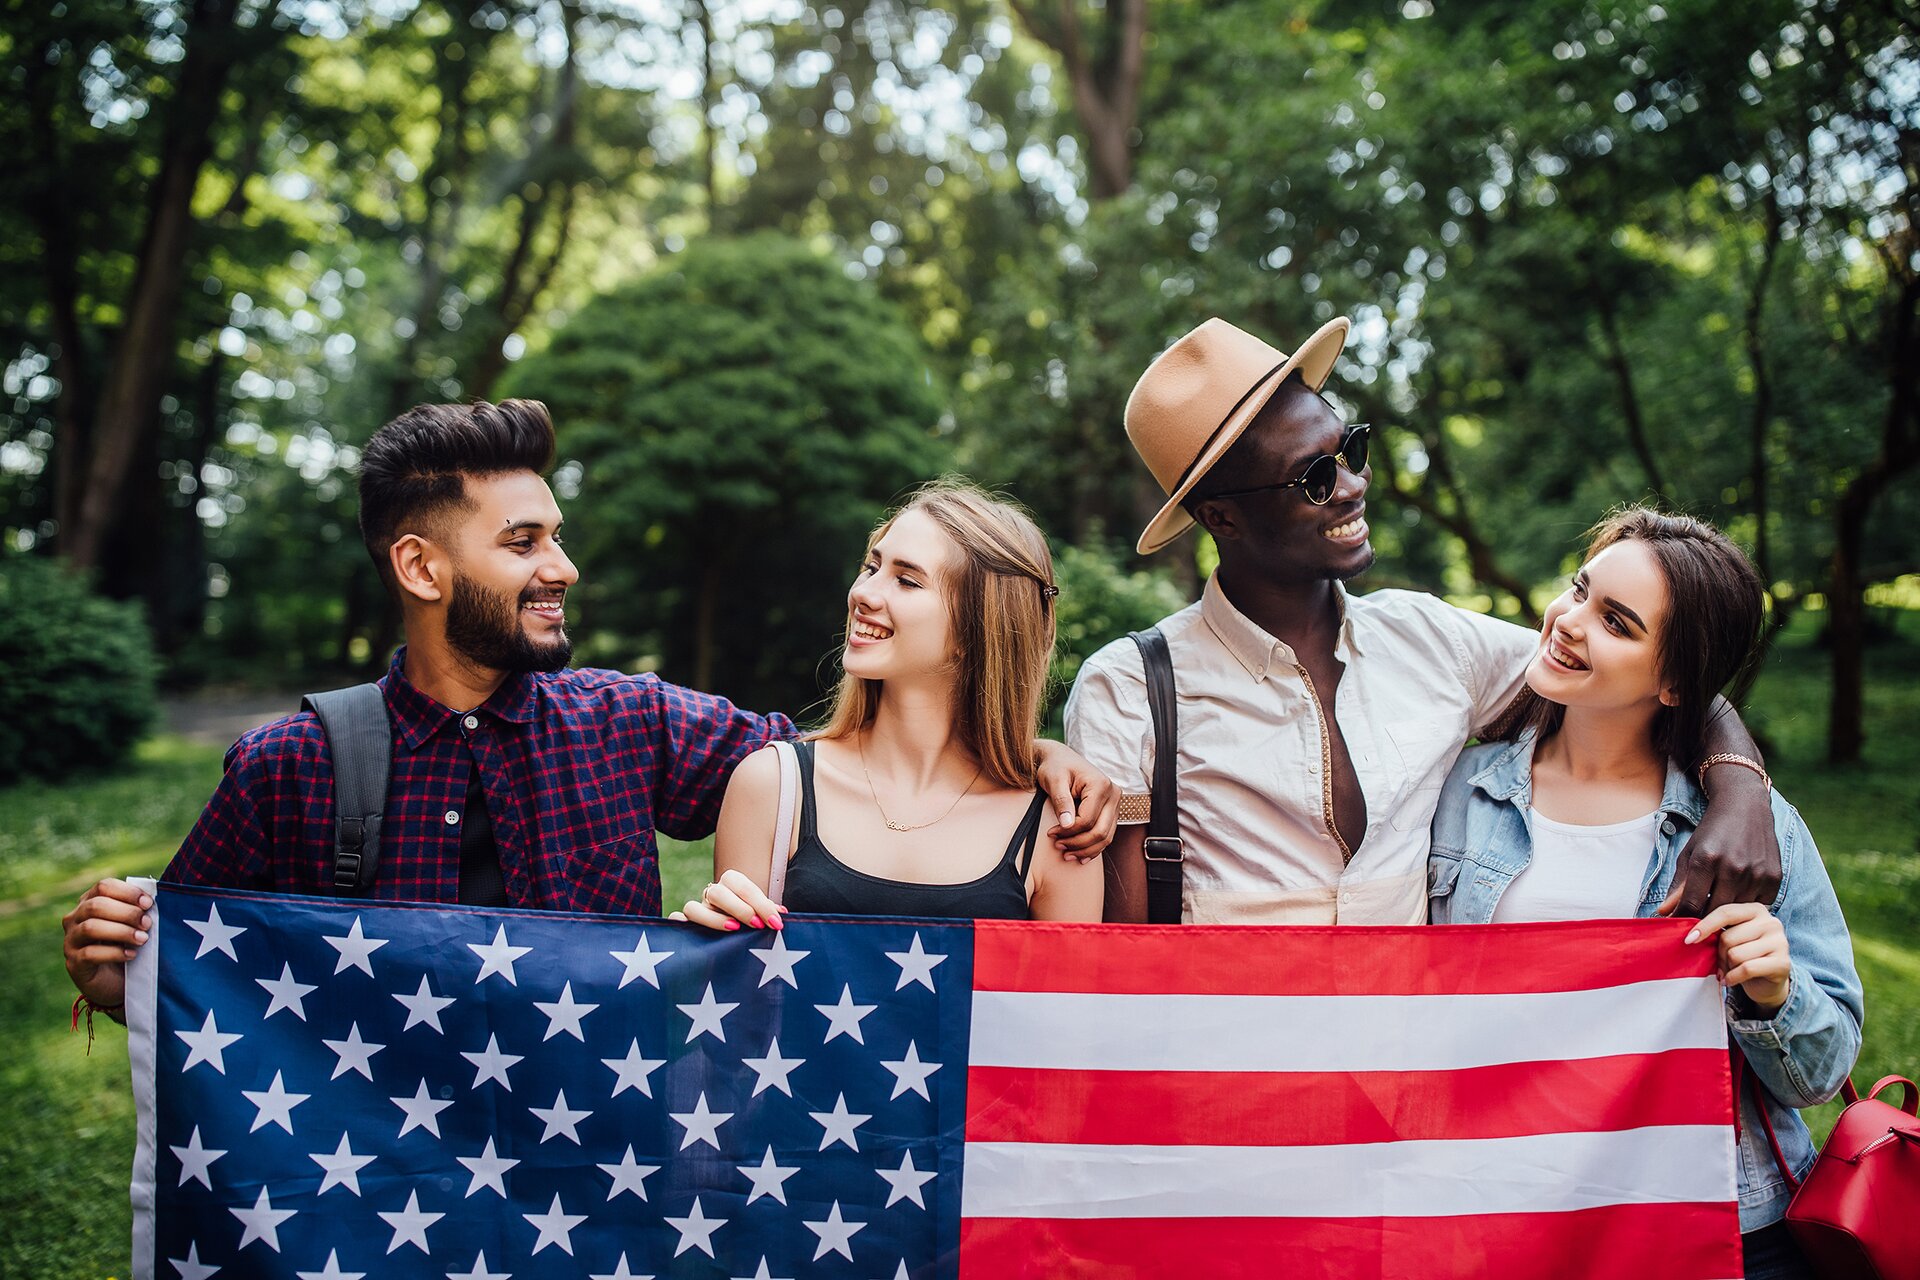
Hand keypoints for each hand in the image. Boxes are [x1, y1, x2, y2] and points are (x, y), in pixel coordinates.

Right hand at [62, 878, 151, 1009]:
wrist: (117, 983)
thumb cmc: (128, 946)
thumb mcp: (134, 925)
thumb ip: (139, 910)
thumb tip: (152, 899)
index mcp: (90, 902)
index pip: (103, 886)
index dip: (127, 892)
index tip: (148, 903)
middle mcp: (75, 919)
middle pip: (95, 905)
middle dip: (126, 913)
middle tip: (147, 923)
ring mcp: (71, 941)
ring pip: (90, 928)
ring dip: (121, 931)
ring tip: (142, 939)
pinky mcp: (74, 963)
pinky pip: (90, 953)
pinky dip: (114, 953)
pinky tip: (131, 955)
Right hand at [669, 868, 785, 932]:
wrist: (731, 939)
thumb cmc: (751, 922)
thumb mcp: (761, 914)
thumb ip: (768, 911)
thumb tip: (782, 913)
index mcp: (731, 884)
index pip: (743, 887)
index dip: (761, 904)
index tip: (776, 922)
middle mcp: (712, 895)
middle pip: (718, 892)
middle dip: (740, 908)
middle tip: (758, 925)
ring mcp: (697, 910)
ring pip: (692, 907)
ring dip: (713, 919)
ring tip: (733, 929)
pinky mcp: (684, 926)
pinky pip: (674, 921)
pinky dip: (678, 925)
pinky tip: (694, 937)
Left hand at [1032, 740, 1118, 862]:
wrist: (1060, 758)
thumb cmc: (1055, 766)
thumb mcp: (1054, 780)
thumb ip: (1061, 801)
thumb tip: (1067, 825)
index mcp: (1100, 785)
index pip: (1087, 820)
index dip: (1069, 832)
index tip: (1050, 834)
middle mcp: (1113, 794)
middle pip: (1100, 831)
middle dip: (1078, 844)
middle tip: (1058, 847)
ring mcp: (1114, 803)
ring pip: (1106, 837)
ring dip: (1086, 849)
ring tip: (1066, 854)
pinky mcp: (1111, 810)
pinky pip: (1106, 834)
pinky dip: (1094, 847)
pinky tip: (1080, 855)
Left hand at [1657, 769, 1780, 916]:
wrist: (1746, 807)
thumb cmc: (1712, 832)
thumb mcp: (1689, 854)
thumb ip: (1678, 885)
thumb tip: (1663, 913)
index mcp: (1705, 860)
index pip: (1692, 905)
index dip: (1683, 920)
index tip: (1679, 929)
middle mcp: (1732, 868)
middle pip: (1714, 912)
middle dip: (1704, 922)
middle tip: (1697, 926)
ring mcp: (1756, 873)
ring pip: (1737, 912)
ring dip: (1726, 916)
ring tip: (1717, 915)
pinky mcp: (1774, 878)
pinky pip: (1758, 905)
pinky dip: (1747, 907)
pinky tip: (1739, 901)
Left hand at [1687, 902, 1790, 1013]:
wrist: (1767, 982)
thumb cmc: (1741, 954)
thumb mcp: (1727, 936)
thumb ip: (1711, 926)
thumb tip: (1667, 913)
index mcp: (1755, 909)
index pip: (1725, 912)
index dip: (1704, 926)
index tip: (1688, 940)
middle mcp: (1771, 922)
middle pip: (1728, 937)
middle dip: (1718, 954)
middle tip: (1720, 963)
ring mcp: (1780, 942)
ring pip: (1736, 954)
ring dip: (1727, 967)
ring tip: (1729, 971)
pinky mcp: (1783, 963)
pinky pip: (1746, 969)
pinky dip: (1733, 978)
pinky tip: (1731, 980)